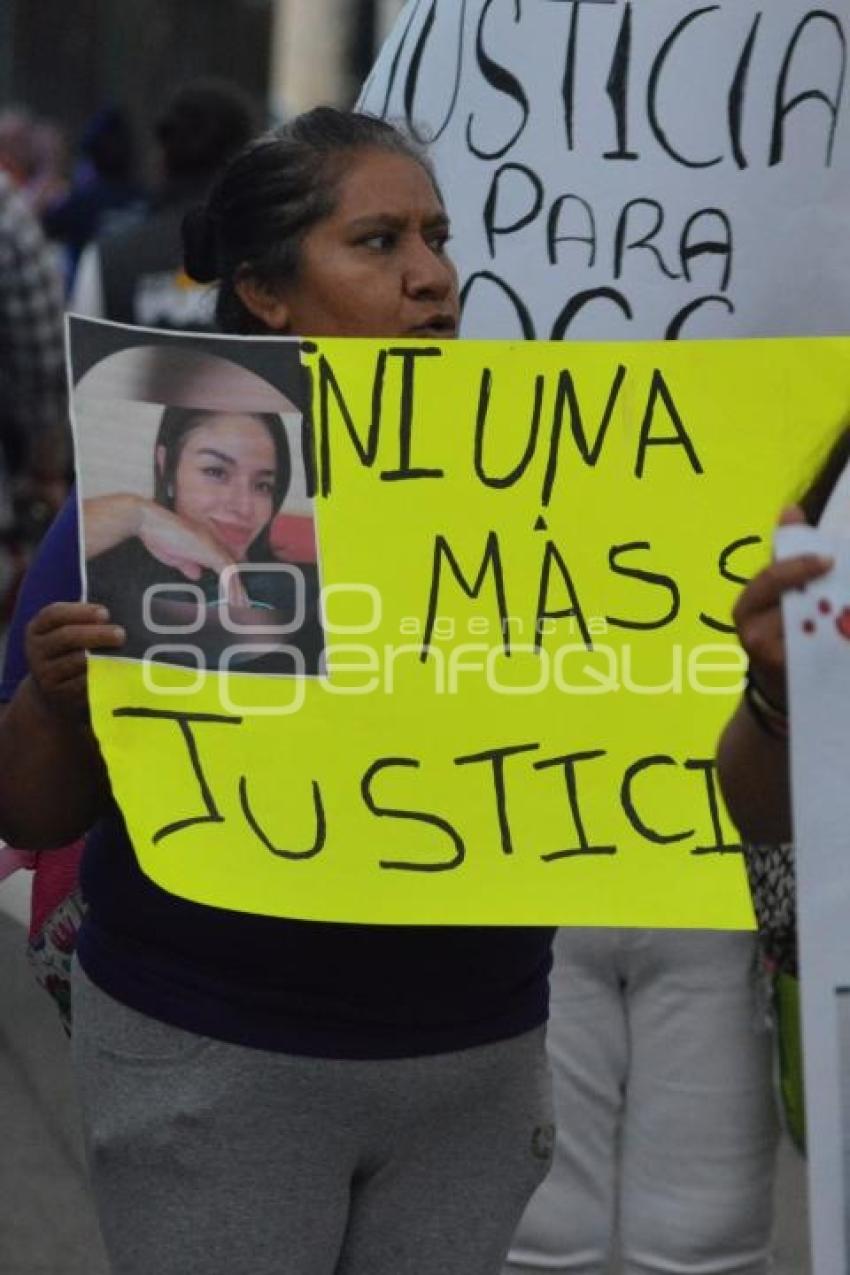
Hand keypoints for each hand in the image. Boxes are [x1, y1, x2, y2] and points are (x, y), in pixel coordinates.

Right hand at [25, 602, 125, 721]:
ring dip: (101, 656)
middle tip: (121, 634)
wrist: (52, 692)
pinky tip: (117, 671)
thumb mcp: (66, 633)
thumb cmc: (69, 651)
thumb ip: (84, 621)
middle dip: (96, 634)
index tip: (105, 613)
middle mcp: (36, 649)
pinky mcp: (59, 693)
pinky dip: (101, 676)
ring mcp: (45, 673)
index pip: (54, 614)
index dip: (80, 612)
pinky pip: (83, 683)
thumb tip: (121, 609)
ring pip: (76, 661)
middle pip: (66, 636)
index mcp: (37, 628)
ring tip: (124, 653)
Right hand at [136, 503, 248, 607]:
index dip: (230, 583)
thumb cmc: (158, 535)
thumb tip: (197, 575)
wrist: (149, 522)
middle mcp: (212, 546)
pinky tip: (233, 599)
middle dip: (237, 590)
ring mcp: (212, 548)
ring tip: (242, 607)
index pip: (223, 567)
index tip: (233, 597)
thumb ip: (189, 566)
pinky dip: (230, 587)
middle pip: (232, 570)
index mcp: (205, 547)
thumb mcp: (176, 557)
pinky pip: (226, 572)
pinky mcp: (210, 551)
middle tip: (243, 606)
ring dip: (237, 592)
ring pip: (232, 572)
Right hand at [732, 507, 832, 706]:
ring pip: (813, 634)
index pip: (770, 580)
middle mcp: (751, 634)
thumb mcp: (779, 589)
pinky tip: (849, 632)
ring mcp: (771, 660)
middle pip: (794, 608)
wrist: (781, 683)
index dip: (799, 568)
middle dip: (828, 596)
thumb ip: (787, 553)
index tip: (830, 560)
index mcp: (747, 606)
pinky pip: (823, 657)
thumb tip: (790, 509)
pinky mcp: (792, 678)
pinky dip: (841, 642)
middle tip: (847, 580)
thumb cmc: (781, 627)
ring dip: (841, 622)